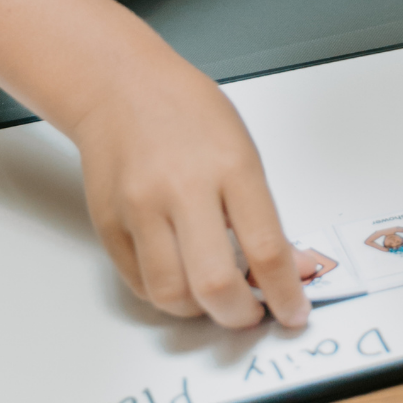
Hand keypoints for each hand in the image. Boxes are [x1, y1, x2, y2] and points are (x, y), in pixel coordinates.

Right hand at [73, 68, 309, 330]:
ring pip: (171, 294)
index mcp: (230, 167)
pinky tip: (182, 280)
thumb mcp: (244, 151)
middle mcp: (183, 189)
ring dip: (200, 311)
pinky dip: (166, 295)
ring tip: (214, 297)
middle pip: (215, 284)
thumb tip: (288, 268)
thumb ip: (263, 214)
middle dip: (240, 315)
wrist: (120, 87)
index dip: (286, 295)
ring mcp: (141, 209)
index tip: (293, 313)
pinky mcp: (109, 225)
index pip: (267, 250)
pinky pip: (139, 284)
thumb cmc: (188, 111)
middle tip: (251, 313)